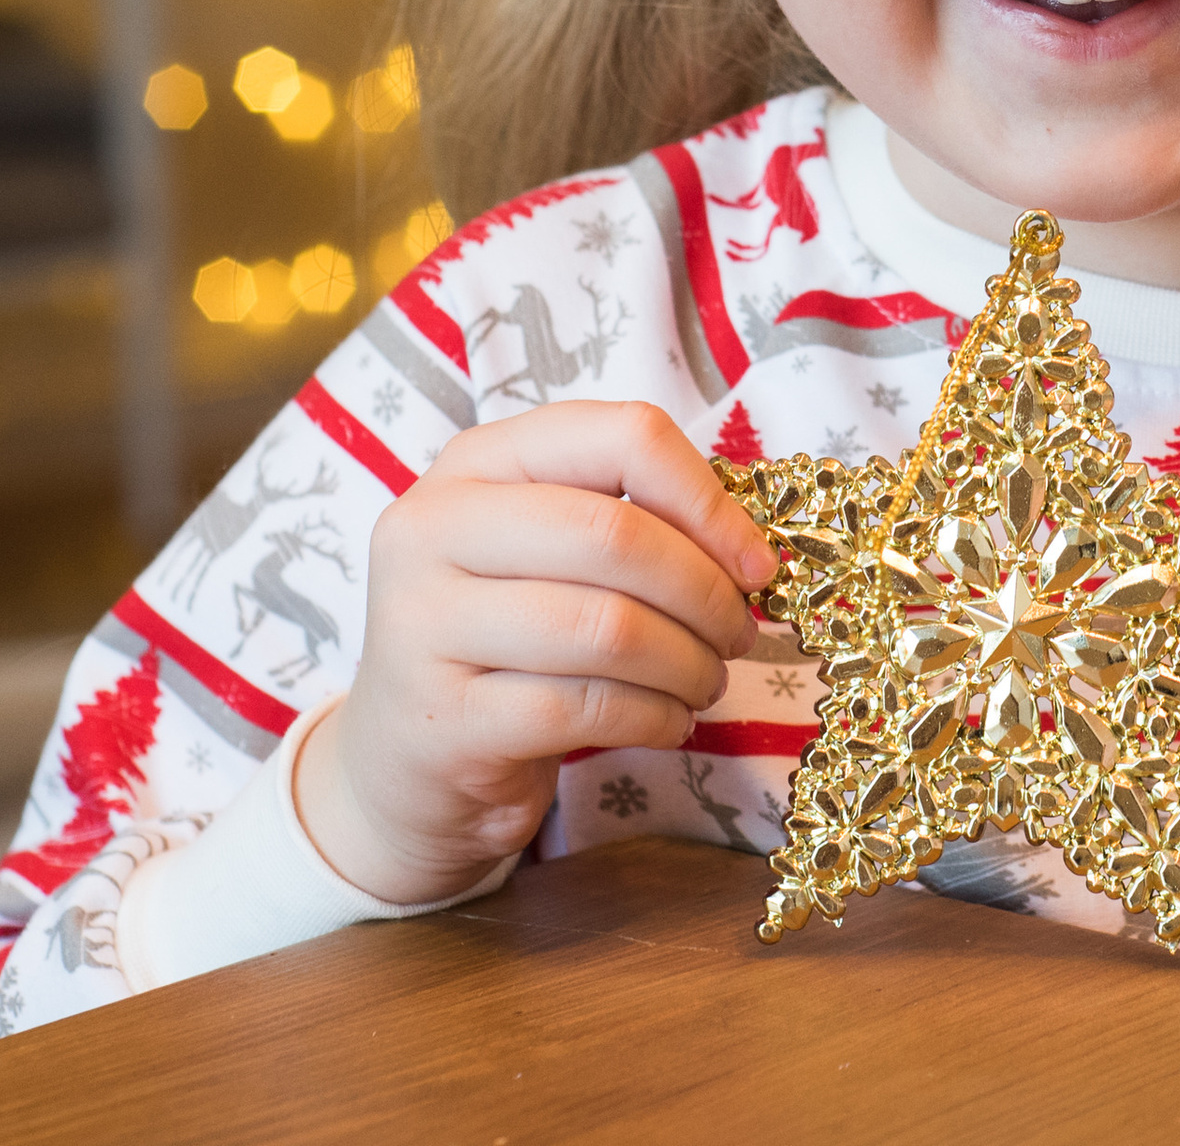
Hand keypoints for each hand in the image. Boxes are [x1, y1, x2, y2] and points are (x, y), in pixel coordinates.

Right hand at [296, 402, 777, 904]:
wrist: (405, 761)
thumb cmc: (509, 634)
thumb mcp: (552, 549)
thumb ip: (635, 519)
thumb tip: (753, 549)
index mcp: (477, 460)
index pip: (621, 435)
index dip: (707, 498)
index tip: (756, 561)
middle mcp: (434, 527)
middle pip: (617, 535)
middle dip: (705, 592)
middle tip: (739, 634)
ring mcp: (422, 624)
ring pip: (606, 628)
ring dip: (687, 662)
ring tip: (709, 680)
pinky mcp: (439, 720)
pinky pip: (584, 708)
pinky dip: (654, 717)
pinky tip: (672, 722)